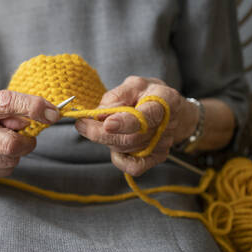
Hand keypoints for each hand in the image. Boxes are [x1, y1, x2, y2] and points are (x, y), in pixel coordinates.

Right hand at [0, 90, 60, 179]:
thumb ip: (12, 106)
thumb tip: (44, 115)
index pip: (8, 103)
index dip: (34, 107)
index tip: (53, 113)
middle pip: (12, 143)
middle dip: (27, 141)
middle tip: (25, 135)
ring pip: (12, 159)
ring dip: (18, 151)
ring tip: (4, 140)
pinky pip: (5, 170)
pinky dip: (9, 161)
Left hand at [74, 76, 198, 175]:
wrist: (169, 108)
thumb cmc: (148, 94)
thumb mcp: (132, 85)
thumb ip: (115, 97)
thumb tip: (98, 115)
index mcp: (165, 101)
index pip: (147, 115)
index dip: (126, 122)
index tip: (107, 124)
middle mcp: (167, 126)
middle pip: (132, 138)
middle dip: (102, 134)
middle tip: (82, 125)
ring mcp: (163, 144)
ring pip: (127, 150)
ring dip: (107, 140)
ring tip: (100, 126)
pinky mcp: (157, 157)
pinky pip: (134, 166)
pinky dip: (118, 158)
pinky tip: (113, 143)